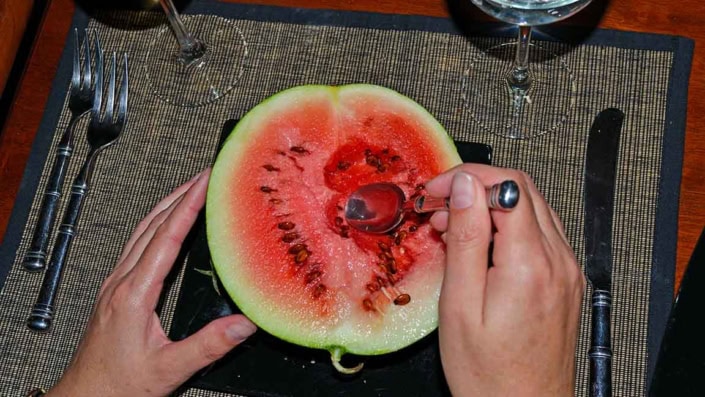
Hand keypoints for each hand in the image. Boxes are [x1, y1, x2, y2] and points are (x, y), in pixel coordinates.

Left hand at [47, 169, 256, 396]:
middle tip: (205, 176)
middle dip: (180, 195)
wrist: (85, 396)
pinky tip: (166, 225)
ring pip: (141, 231)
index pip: (165, 237)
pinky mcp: (115, 290)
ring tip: (189, 190)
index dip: (188, 206)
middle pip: (151, 224)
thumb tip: (243, 325)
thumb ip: (208, 346)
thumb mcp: (168, 369)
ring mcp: (115, 284)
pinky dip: (156, 224)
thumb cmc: (118, 385)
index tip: (205, 183)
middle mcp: (121, 282)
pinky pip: (136, 244)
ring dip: (166, 206)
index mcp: (134, 294)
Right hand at [426, 164, 584, 396]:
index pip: (506, 187)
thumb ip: (465, 239)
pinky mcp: (566, 280)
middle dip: (476, 186)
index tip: (436, 190)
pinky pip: (540, 232)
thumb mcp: (460, 305)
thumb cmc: (490, 374)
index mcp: (531, 264)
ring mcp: (567, 270)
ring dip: (491, 204)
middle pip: (522, 189)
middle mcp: (558, 261)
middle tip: (438, 206)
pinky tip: (480, 243)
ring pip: (532, 207)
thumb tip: (465, 188)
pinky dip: (508, 224)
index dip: (467, 178)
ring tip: (452, 225)